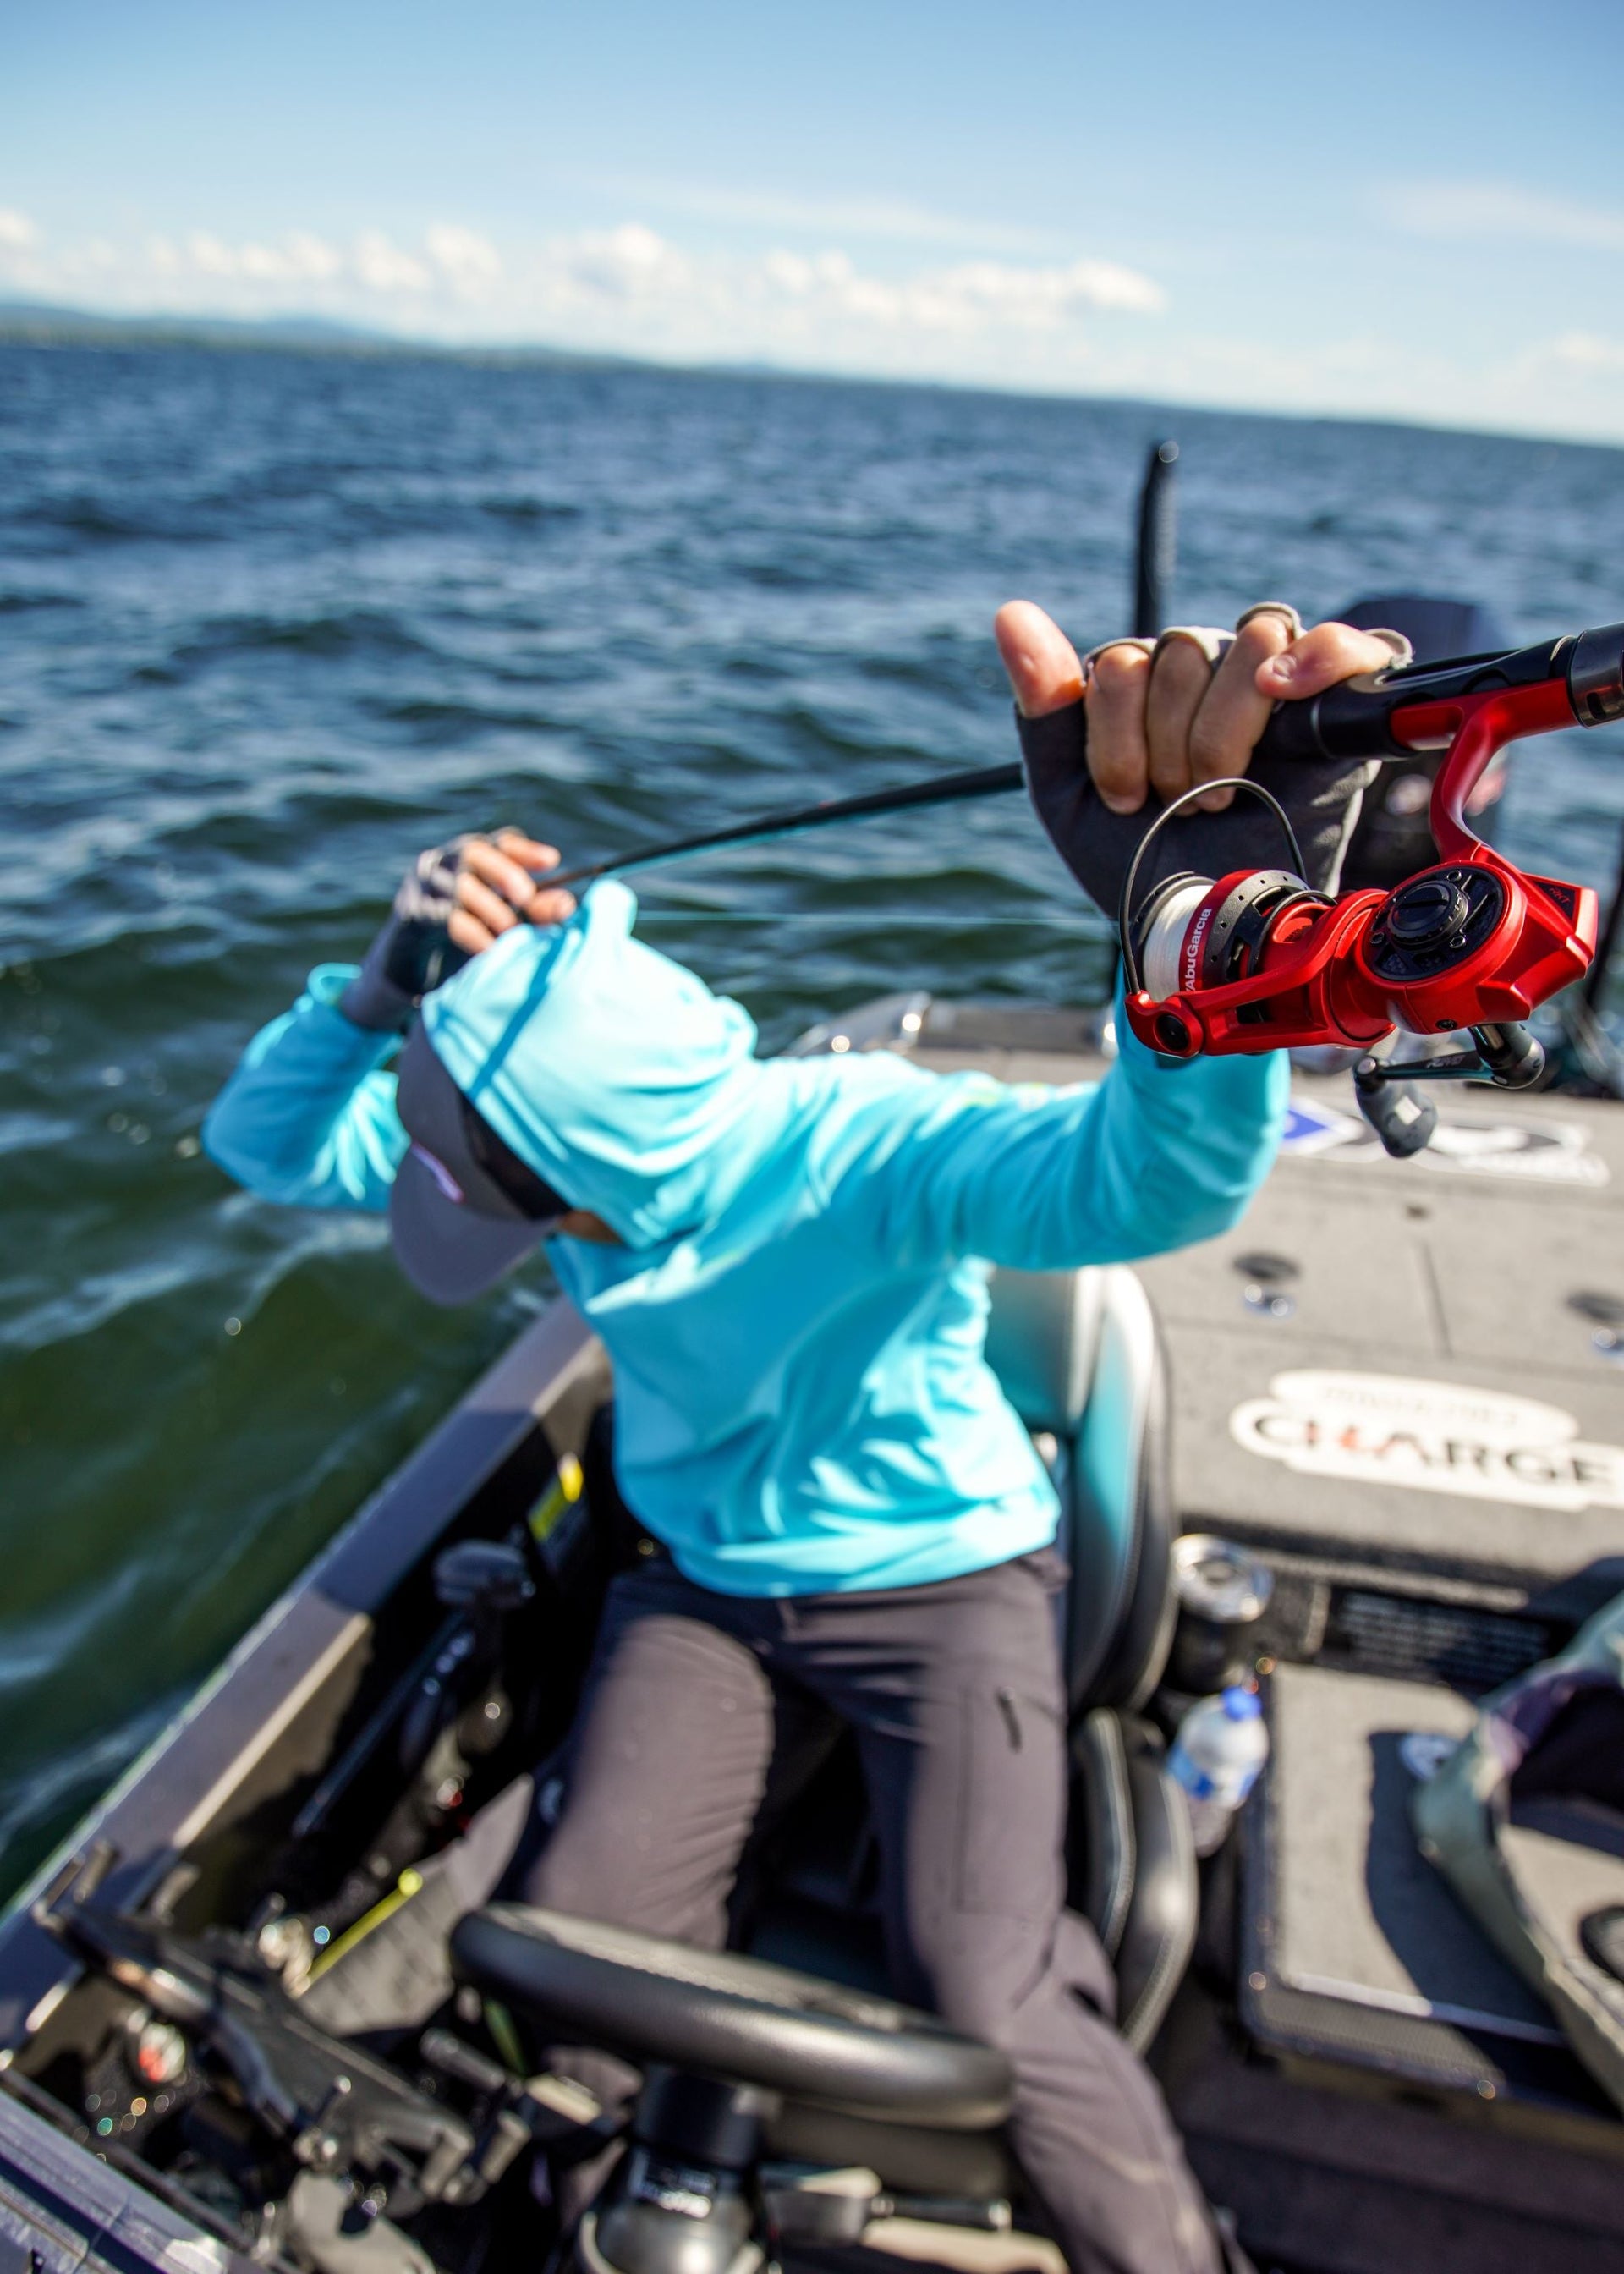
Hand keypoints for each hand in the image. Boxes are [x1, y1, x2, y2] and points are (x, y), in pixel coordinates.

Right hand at [341, 830, 576, 1031]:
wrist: (413, 954)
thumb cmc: (469, 928)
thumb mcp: (504, 916)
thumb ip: (534, 909)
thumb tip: (568, 905)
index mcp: (474, 855)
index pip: (500, 842)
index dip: (525, 850)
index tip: (552, 862)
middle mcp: (447, 860)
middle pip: (475, 851)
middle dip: (504, 872)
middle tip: (525, 897)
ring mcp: (426, 882)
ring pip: (461, 886)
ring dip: (491, 911)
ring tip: (511, 934)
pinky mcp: (413, 910)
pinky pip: (444, 918)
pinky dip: (472, 934)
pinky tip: (490, 950)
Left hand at [997, 599, 1407, 909]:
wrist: (1202, 927)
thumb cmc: (1138, 860)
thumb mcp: (1066, 791)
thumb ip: (1042, 701)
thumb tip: (1010, 611)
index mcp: (1148, 680)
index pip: (1124, 661)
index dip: (1117, 740)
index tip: (1127, 802)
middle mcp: (1214, 669)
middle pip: (1184, 649)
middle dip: (1170, 748)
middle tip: (1181, 807)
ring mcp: (1280, 685)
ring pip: (1254, 642)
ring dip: (1223, 735)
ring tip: (1220, 795)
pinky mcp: (1340, 715)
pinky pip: (1355, 645)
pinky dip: (1321, 657)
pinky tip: (1282, 690)